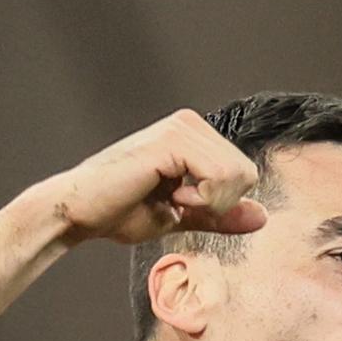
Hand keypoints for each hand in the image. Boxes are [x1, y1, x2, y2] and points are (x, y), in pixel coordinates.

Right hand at [36, 109, 267, 247]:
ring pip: (238, 174)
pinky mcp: (172, 140)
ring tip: (170, 200)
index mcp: (193, 136)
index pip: (244, 173)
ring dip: (208, 202)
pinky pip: (219, 175)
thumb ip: (219, 215)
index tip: (180, 205)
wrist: (79, 212)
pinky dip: (201, 199)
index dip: (221, 203)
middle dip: (218, 204)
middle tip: (176, 205)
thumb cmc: (118, 211)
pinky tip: (169, 198)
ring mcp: (181, 127)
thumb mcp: (180, 217)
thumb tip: (263, 217)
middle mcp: (190, 123)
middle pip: (247, 173)